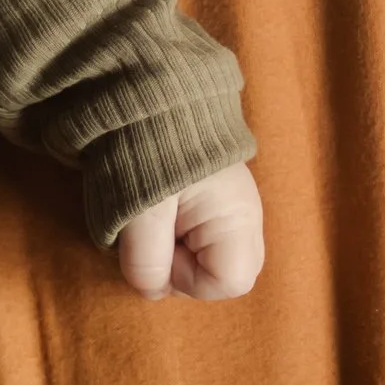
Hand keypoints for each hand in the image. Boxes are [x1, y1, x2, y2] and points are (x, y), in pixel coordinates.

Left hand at [117, 161, 263, 301]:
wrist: (144, 95)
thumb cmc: (147, 152)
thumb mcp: (140, 213)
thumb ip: (146, 262)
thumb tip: (151, 290)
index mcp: (238, 218)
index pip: (228, 283)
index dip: (185, 280)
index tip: (158, 249)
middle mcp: (244, 216)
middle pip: (226, 275)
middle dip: (184, 272)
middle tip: (153, 240)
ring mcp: (231, 207)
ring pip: (212, 259)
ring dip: (176, 254)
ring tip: (151, 224)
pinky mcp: (213, 200)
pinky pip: (202, 239)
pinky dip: (175, 238)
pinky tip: (156, 216)